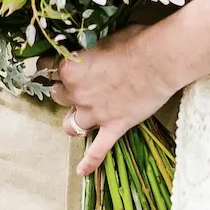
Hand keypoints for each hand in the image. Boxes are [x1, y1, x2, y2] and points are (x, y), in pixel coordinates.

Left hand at [51, 25, 177, 176]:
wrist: (160, 60)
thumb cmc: (135, 41)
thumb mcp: (105, 39)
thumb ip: (91, 51)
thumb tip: (90, 51)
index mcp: (72, 68)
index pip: (48, 69)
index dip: (50, 68)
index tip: (51, 68)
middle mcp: (78, 93)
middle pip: (58, 97)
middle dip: (64, 92)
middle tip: (74, 87)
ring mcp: (95, 113)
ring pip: (71, 125)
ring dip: (73, 120)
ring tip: (78, 116)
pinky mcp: (114, 127)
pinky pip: (97, 150)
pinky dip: (89, 162)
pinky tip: (81, 171)